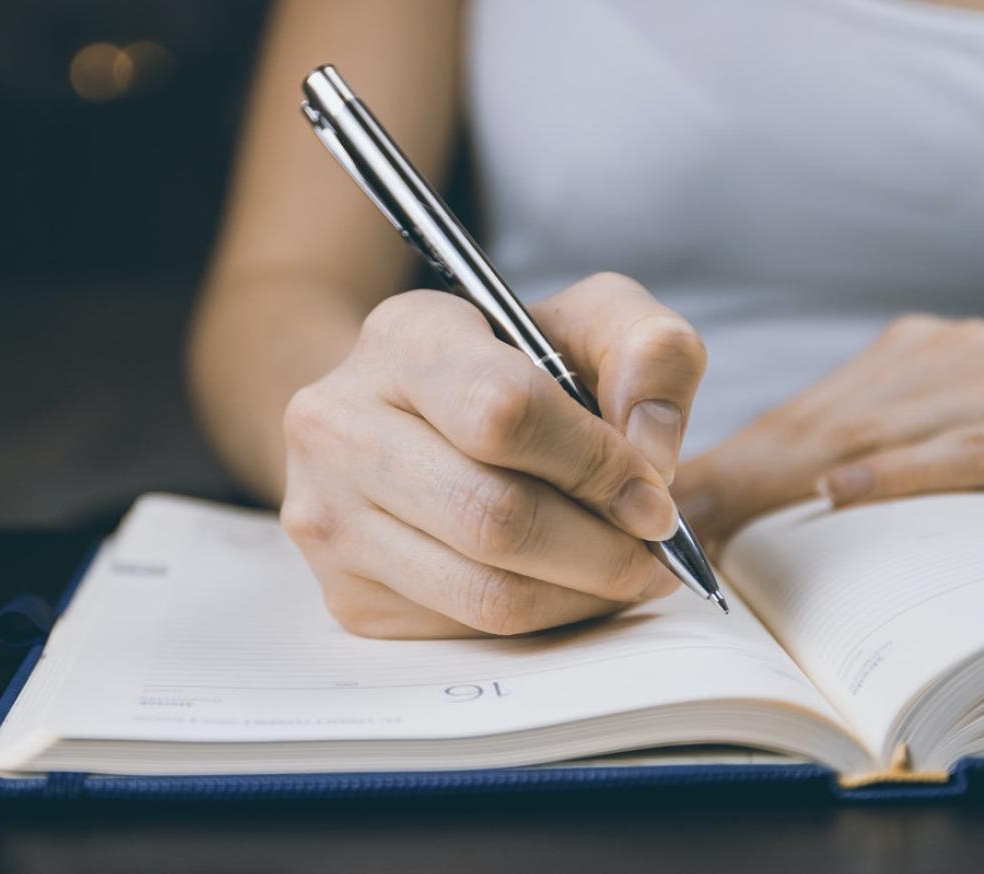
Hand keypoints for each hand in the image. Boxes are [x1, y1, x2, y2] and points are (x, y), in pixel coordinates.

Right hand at [281, 272, 706, 637]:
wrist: (407, 419)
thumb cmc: (513, 371)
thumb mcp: (590, 325)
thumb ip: (650, 354)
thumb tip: (652, 453)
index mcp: (404, 337)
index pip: (504, 413)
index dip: (596, 465)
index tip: (652, 495)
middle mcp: (339, 424)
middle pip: (494, 517)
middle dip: (601, 548)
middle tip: (652, 551)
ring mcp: (331, 517)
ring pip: (485, 592)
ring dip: (582, 595)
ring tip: (623, 571)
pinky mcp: (347, 595)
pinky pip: (468, 631)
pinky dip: (543, 619)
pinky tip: (564, 584)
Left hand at [674, 314, 983, 548]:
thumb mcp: (963, 420)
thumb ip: (889, 444)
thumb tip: (794, 506)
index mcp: (915, 358)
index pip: (801, 416)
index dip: (726, 462)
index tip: (661, 505)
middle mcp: (947, 357)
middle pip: (815, 425)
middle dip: (730, 478)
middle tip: (656, 523)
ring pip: (872, 434)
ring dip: (781, 483)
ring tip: (707, 523)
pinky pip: (969, 450)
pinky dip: (902, 471)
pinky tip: (841, 491)